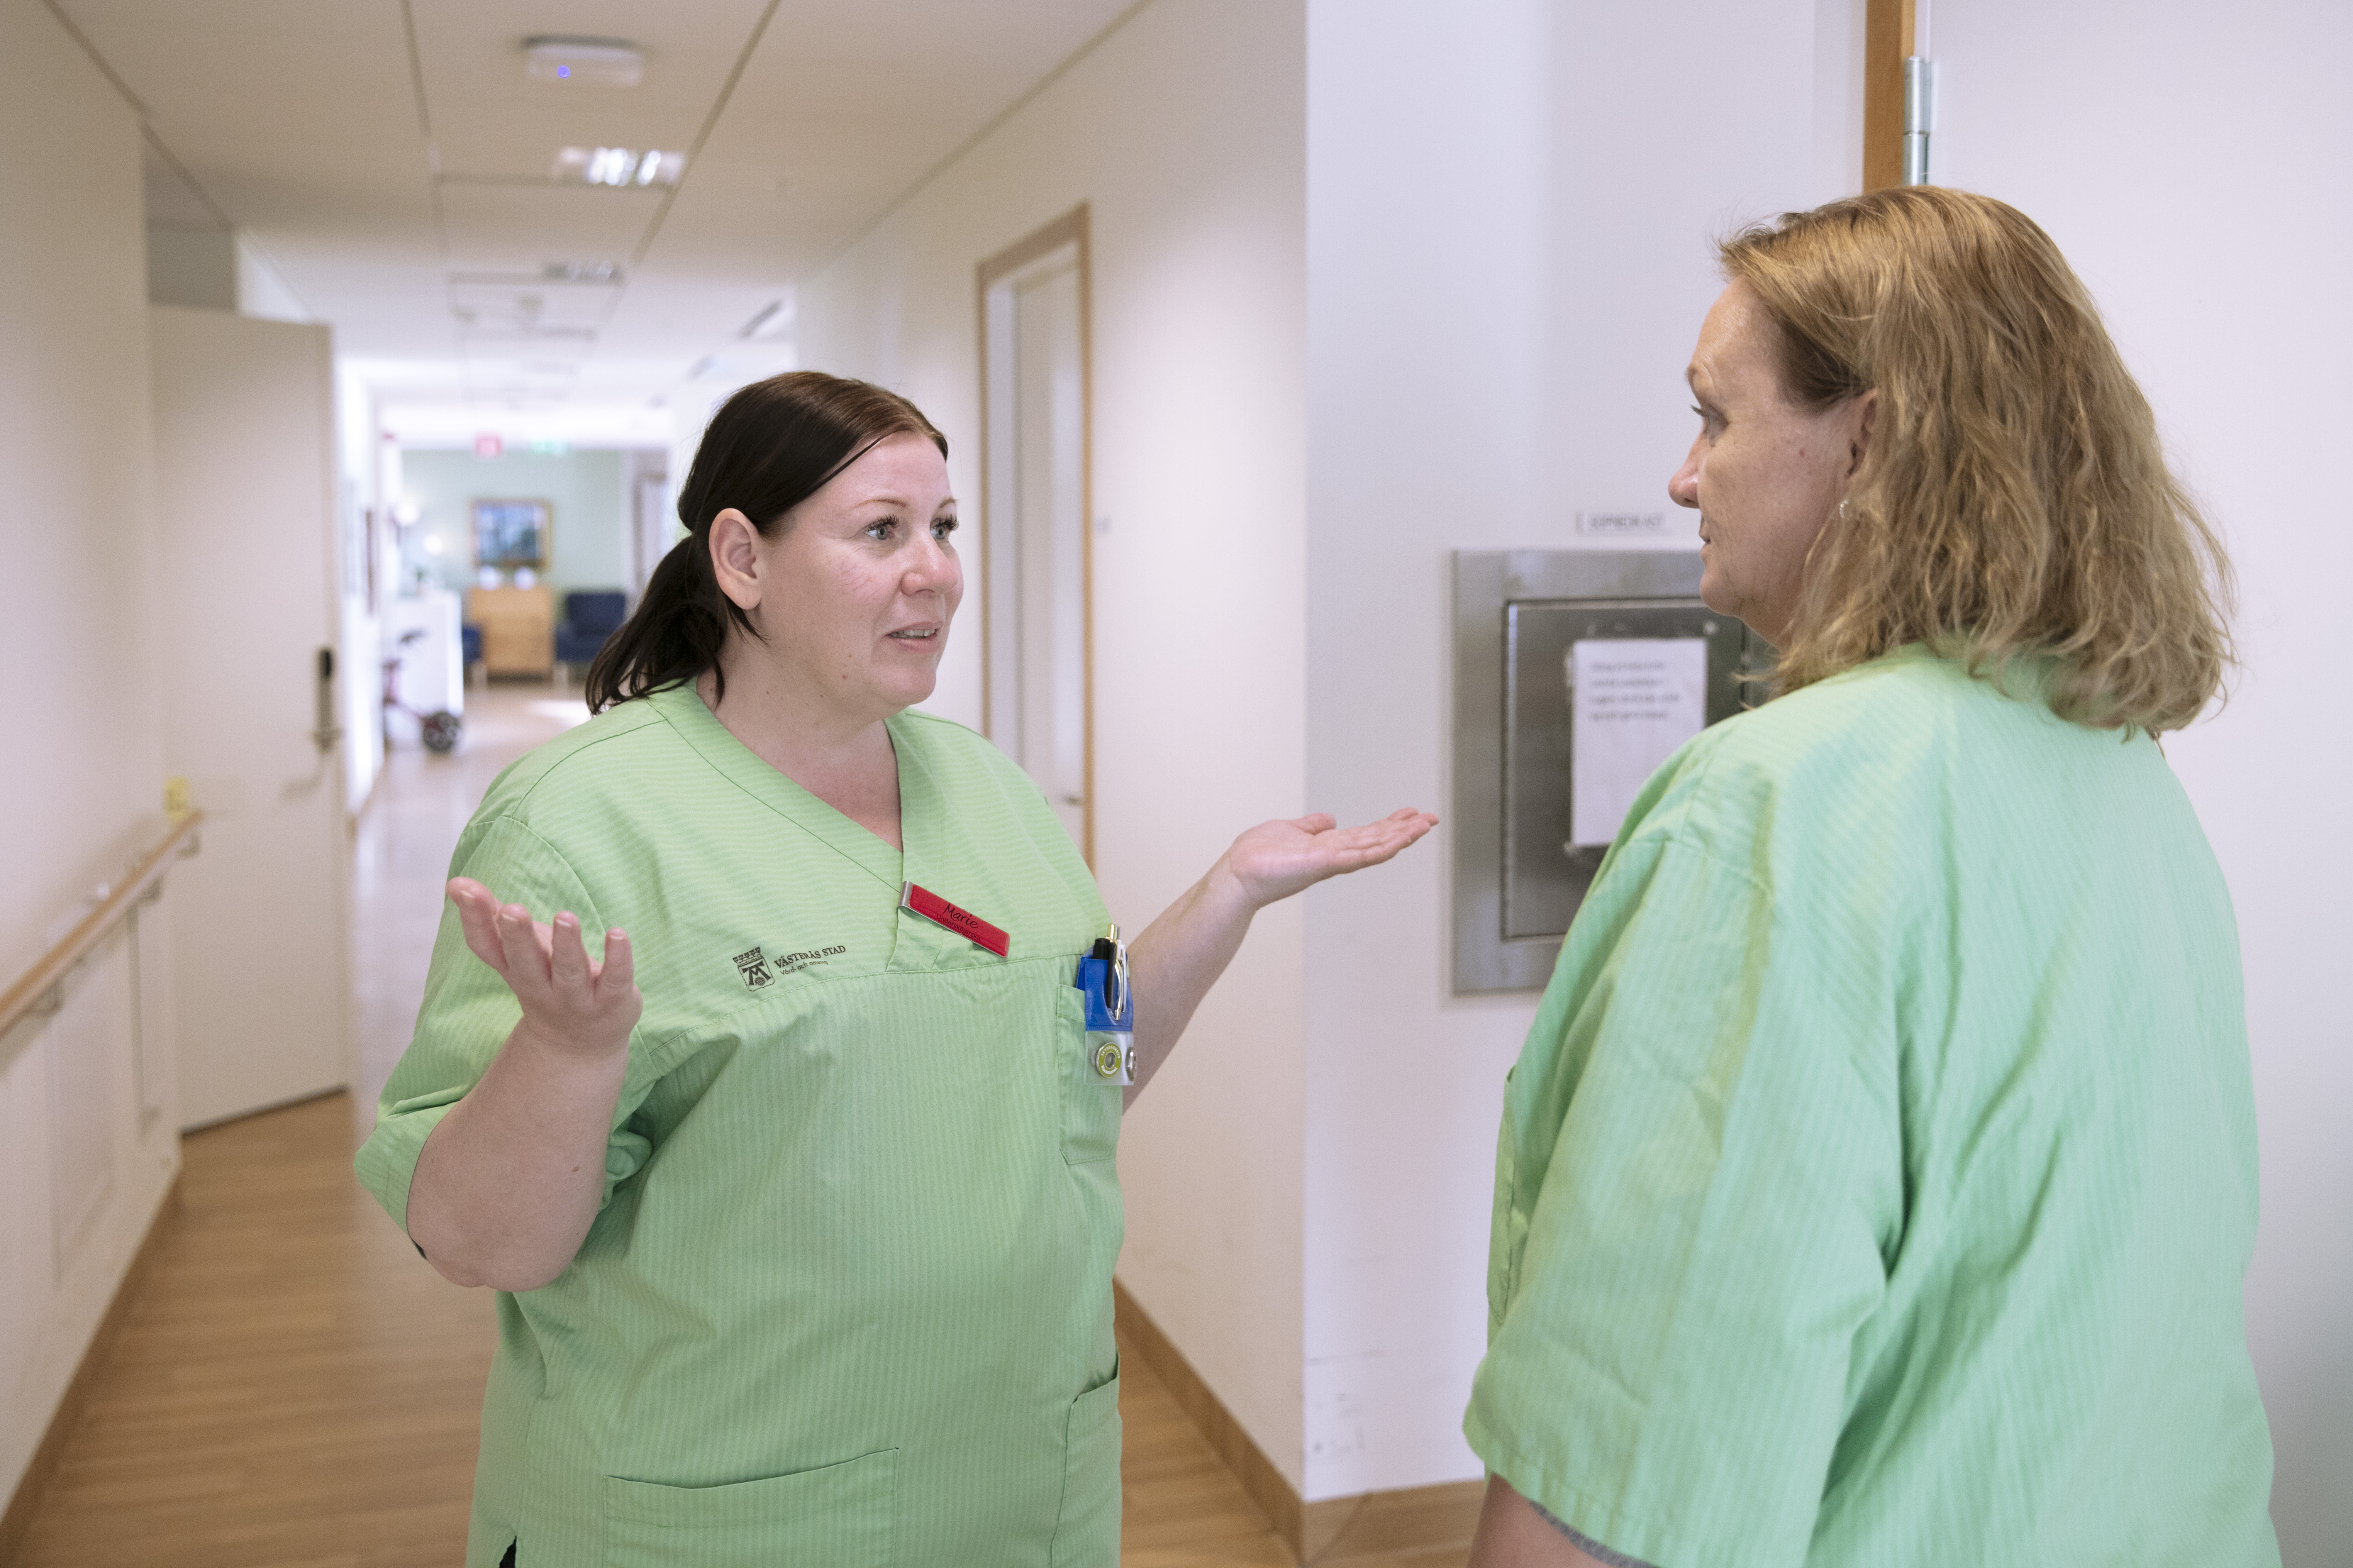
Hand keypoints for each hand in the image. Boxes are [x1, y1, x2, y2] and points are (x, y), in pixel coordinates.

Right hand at [446, 877, 642, 1060]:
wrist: (578, 1044)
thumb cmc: (544, 979)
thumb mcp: (516, 952)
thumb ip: (491, 916)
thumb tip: (455, 882)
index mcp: (513, 969)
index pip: (487, 947)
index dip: (476, 920)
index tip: (467, 890)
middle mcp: (541, 986)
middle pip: (526, 962)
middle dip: (519, 937)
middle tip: (513, 910)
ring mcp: (577, 998)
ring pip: (569, 973)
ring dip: (567, 945)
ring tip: (565, 916)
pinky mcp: (612, 1000)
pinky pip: (616, 980)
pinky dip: (618, 959)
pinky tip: (618, 935)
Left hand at [1218, 808, 1437, 909]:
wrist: (1239, 873)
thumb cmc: (1258, 855)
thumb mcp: (1290, 830)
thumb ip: (1310, 826)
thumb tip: (1328, 819)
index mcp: (1329, 847)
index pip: (1366, 835)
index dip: (1389, 825)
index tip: (1410, 814)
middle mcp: (1335, 856)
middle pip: (1377, 841)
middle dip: (1405, 830)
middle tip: (1431, 818)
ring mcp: (1333, 862)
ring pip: (1375, 849)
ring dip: (1401, 837)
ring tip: (1425, 825)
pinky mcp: (1325, 863)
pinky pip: (1359, 855)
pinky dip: (1380, 847)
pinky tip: (1399, 840)